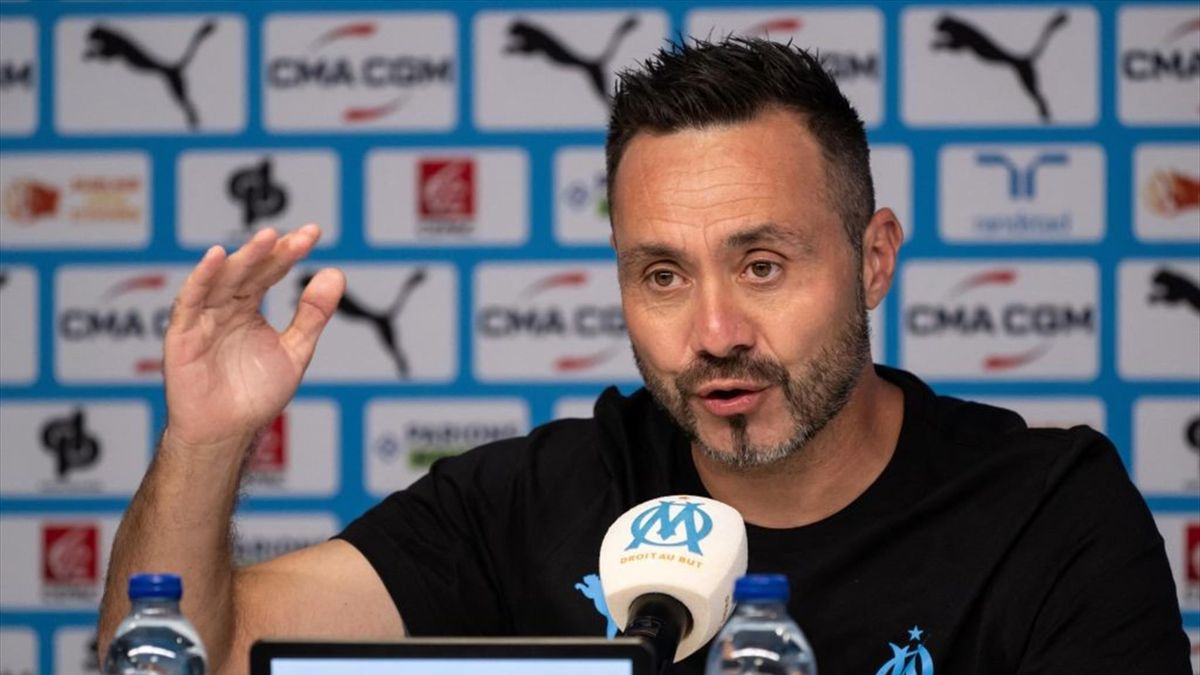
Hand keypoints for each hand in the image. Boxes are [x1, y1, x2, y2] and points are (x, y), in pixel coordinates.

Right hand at [162, 225, 343, 451]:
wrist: (226, 433)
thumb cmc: (254, 395)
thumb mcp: (295, 351)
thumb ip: (313, 314)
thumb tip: (336, 274)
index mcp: (248, 308)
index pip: (269, 271)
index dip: (289, 252)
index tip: (313, 233)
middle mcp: (224, 307)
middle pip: (248, 271)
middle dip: (271, 252)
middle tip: (296, 237)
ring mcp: (203, 318)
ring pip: (222, 280)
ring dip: (243, 258)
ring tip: (267, 239)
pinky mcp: (182, 334)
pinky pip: (190, 301)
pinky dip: (202, 278)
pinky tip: (217, 257)